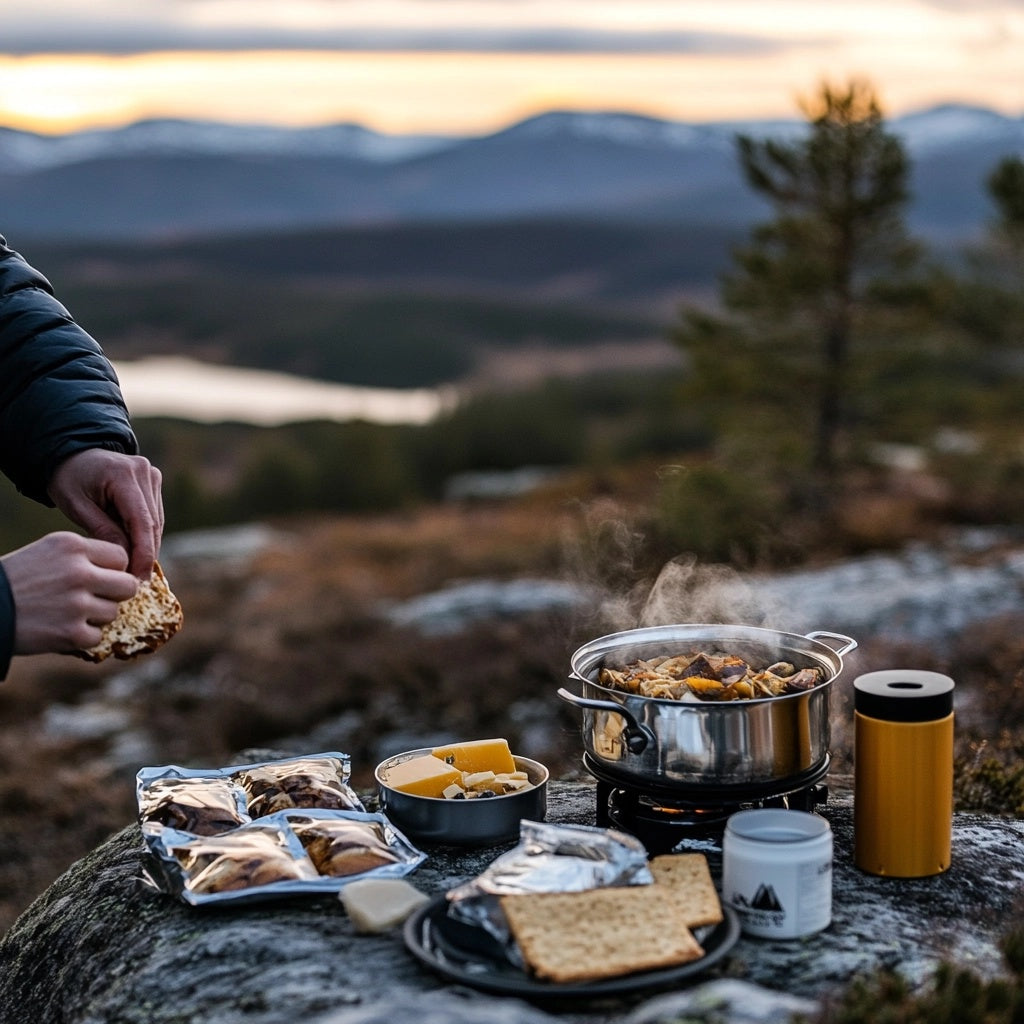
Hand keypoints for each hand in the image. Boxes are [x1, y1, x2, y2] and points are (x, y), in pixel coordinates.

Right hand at [1, 532, 138, 655]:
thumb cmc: (16, 580)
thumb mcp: (47, 552)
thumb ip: (84, 557)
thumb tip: (124, 571)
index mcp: (72, 546)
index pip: (121, 557)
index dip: (114, 570)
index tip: (101, 578)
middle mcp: (79, 572)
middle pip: (128, 585)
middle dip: (114, 594)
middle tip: (93, 599)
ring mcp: (77, 604)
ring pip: (113, 612)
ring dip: (95, 617)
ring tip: (67, 613)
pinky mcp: (72, 633)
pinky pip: (97, 636)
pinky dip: (82, 637)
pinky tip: (60, 629)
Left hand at [48, 449, 163, 577]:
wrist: (72, 454)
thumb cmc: (69, 479)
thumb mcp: (77, 506)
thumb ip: (102, 530)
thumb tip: (125, 558)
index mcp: (124, 475)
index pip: (142, 521)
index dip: (143, 553)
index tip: (139, 578)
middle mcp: (145, 472)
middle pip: (153, 523)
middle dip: (146, 554)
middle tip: (135, 582)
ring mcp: (152, 475)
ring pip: (156, 522)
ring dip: (147, 546)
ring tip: (133, 570)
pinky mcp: (154, 482)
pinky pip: (154, 515)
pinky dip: (145, 534)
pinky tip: (134, 552)